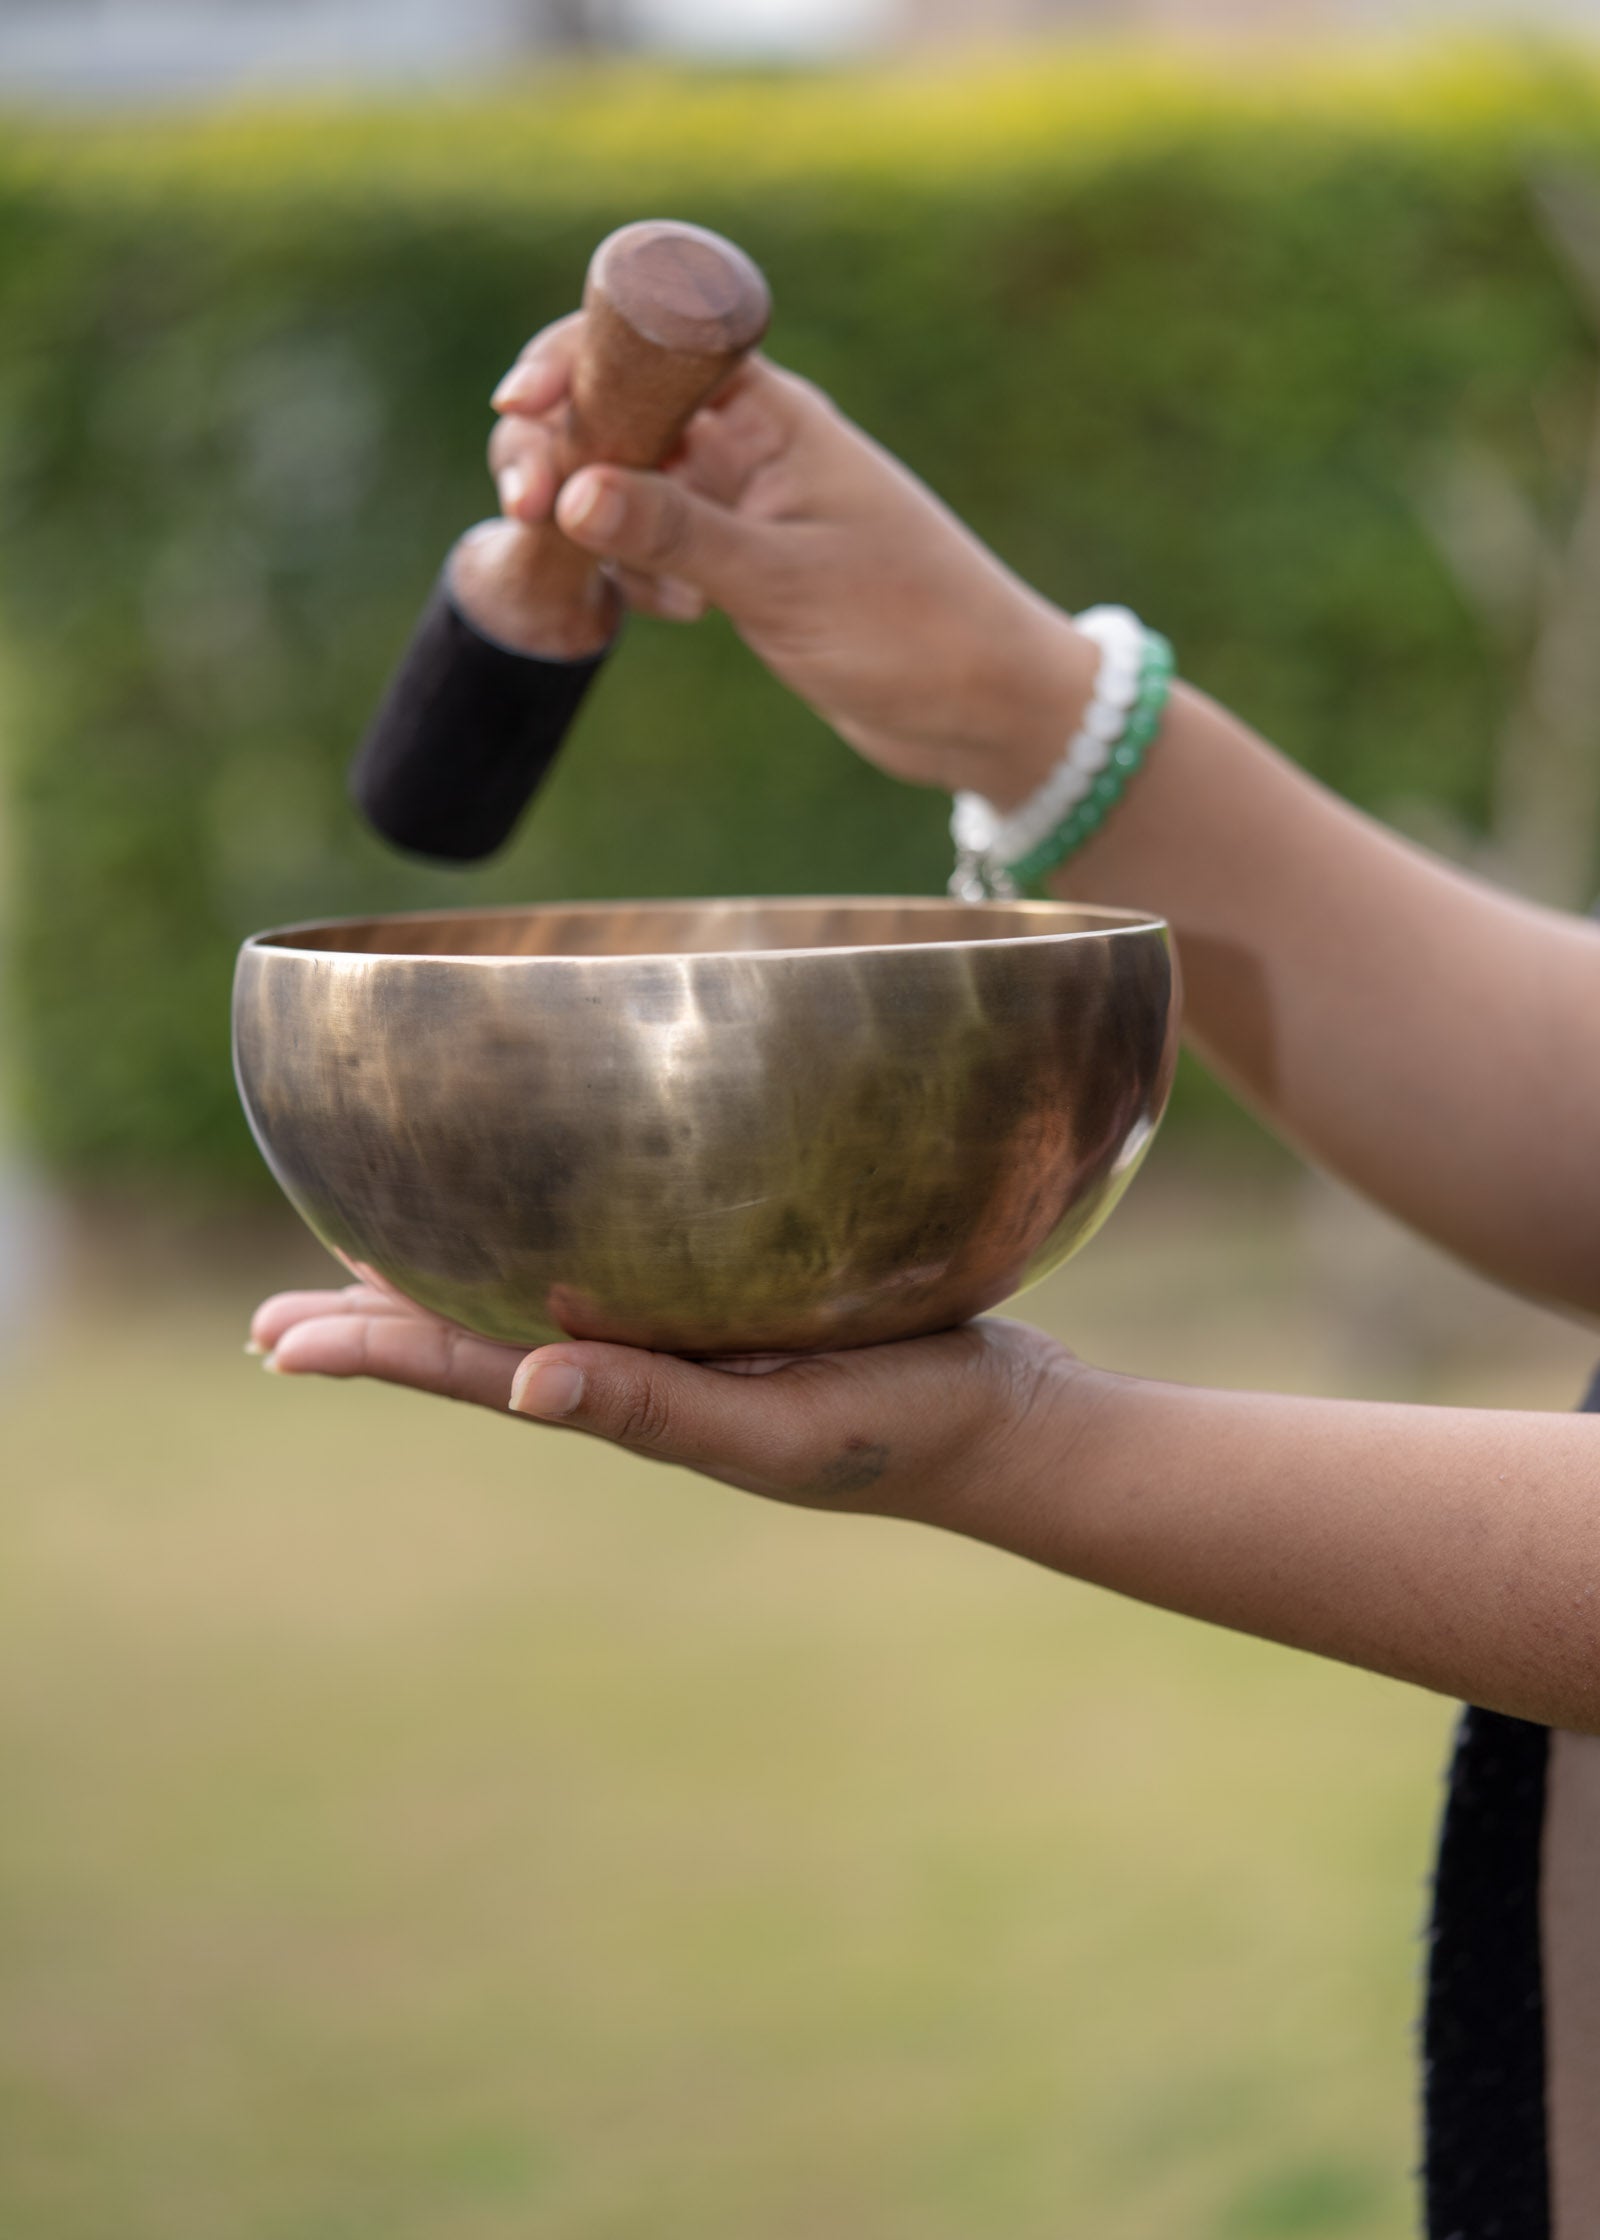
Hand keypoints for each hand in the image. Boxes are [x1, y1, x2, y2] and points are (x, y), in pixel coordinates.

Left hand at [247, 1284, 1079, 1523]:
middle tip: (271, 1327)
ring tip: (353, 1278)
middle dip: (375, 1329)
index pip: (477, 1372)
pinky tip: (527, 1229)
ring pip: (530, 1305)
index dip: (376, 1351)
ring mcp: (683, 1338)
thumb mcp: (780, 1432)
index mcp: (633, 1401)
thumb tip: (527, 1384)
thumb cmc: (903, 1430)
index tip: (279, 1342)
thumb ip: (661, 1410)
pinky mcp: (734, 1299)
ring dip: (438, 1295)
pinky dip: (537, 1253)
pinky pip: (607, 1269)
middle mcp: (639, 1369)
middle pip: (478, 1343)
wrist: (1007, 1424)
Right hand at [481, 321, 1095, 804]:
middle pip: (617, 407)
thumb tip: (573, 493)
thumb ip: (678, 535)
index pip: (648, 341)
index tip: (519, 408)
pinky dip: (634, 567)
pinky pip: (653, 542)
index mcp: (772, 412)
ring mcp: (743, 504)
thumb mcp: (785, 582)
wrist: (984, 706)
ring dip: (589, 516)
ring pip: (626, 480)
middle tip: (527, 511)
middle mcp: (752, 443)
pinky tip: (667, 613)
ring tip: (601, 574)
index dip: (571, 359)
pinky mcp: (742, 564)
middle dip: (558, 448)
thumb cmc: (911, 628)